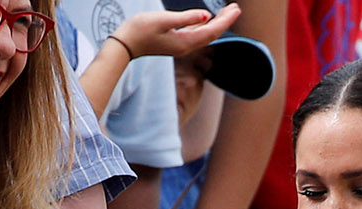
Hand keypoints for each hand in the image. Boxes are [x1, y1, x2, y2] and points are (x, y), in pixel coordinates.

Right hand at [113, 3, 239, 57]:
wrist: (125, 44)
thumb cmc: (140, 30)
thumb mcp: (163, 20)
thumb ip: (185, 18)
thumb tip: (206, 16)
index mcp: (186, 42)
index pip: (212, 31)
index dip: (226, 20)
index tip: (236, 10)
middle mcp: (187, 46)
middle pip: (212, 33)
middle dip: (225, 20)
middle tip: (236, 8)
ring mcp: (182, 46)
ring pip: (205, 33)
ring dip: (217, 22)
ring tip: (227, 11)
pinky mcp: (176, 42)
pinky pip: (196, 34)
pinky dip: (205, 25)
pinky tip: (208, 19)